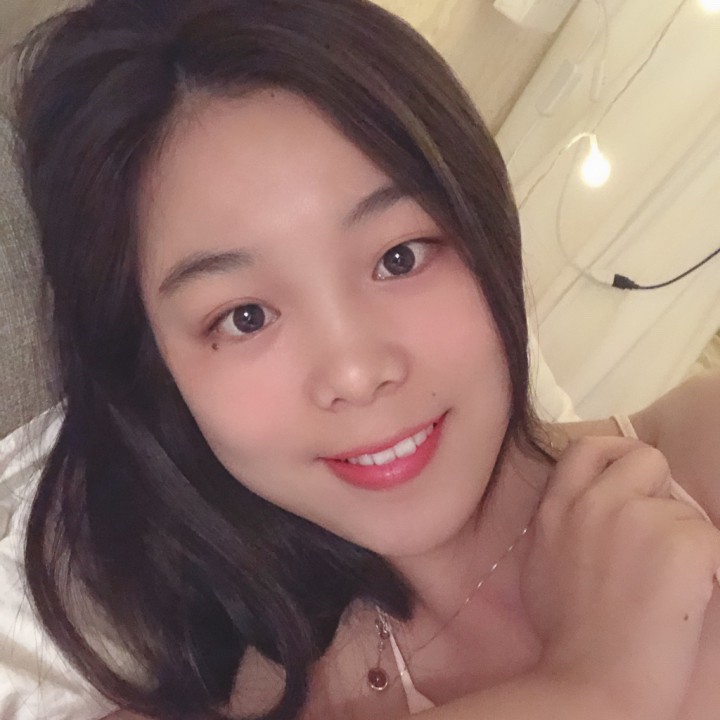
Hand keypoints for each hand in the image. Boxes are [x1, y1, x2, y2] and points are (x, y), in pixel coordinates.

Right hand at [522, 436, 719, 719]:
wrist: (595, 678)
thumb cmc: (566, 633)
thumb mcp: (540, 564)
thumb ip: (559, 525)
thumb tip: (582, 510)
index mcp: (558, 507)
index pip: (588, 448)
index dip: (613, 453)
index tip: (626, 474)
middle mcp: (596, 501)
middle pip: (644, 457)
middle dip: (657, 484)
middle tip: (658, 524)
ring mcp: (641, 517)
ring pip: (683, 505)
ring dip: (681, 535)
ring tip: (665, 582)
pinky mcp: (687, 540)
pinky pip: (709, 537)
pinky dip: (706, 564)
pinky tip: (686, 595)